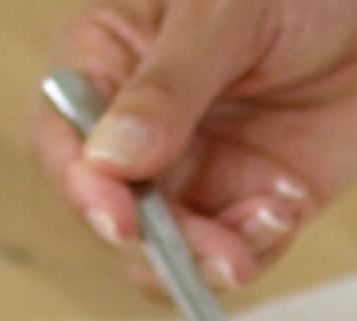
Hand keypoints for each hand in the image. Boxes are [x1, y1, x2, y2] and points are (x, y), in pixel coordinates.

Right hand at [35, 0, 356, 293]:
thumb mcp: (224, 15)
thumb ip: (168, 88)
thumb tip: (110, 161)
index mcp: (113, 64)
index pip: (67, 141)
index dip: (83, 188)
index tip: (118, 221)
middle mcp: (150, 130)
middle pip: (123, 215)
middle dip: (161, 245)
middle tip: (211, 250)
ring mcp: (209, 170)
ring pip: (180, 250)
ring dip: (212, 260)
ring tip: (265, 222)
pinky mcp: (266, 201)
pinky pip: (247, 250)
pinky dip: (260, 247)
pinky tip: (289, 204)